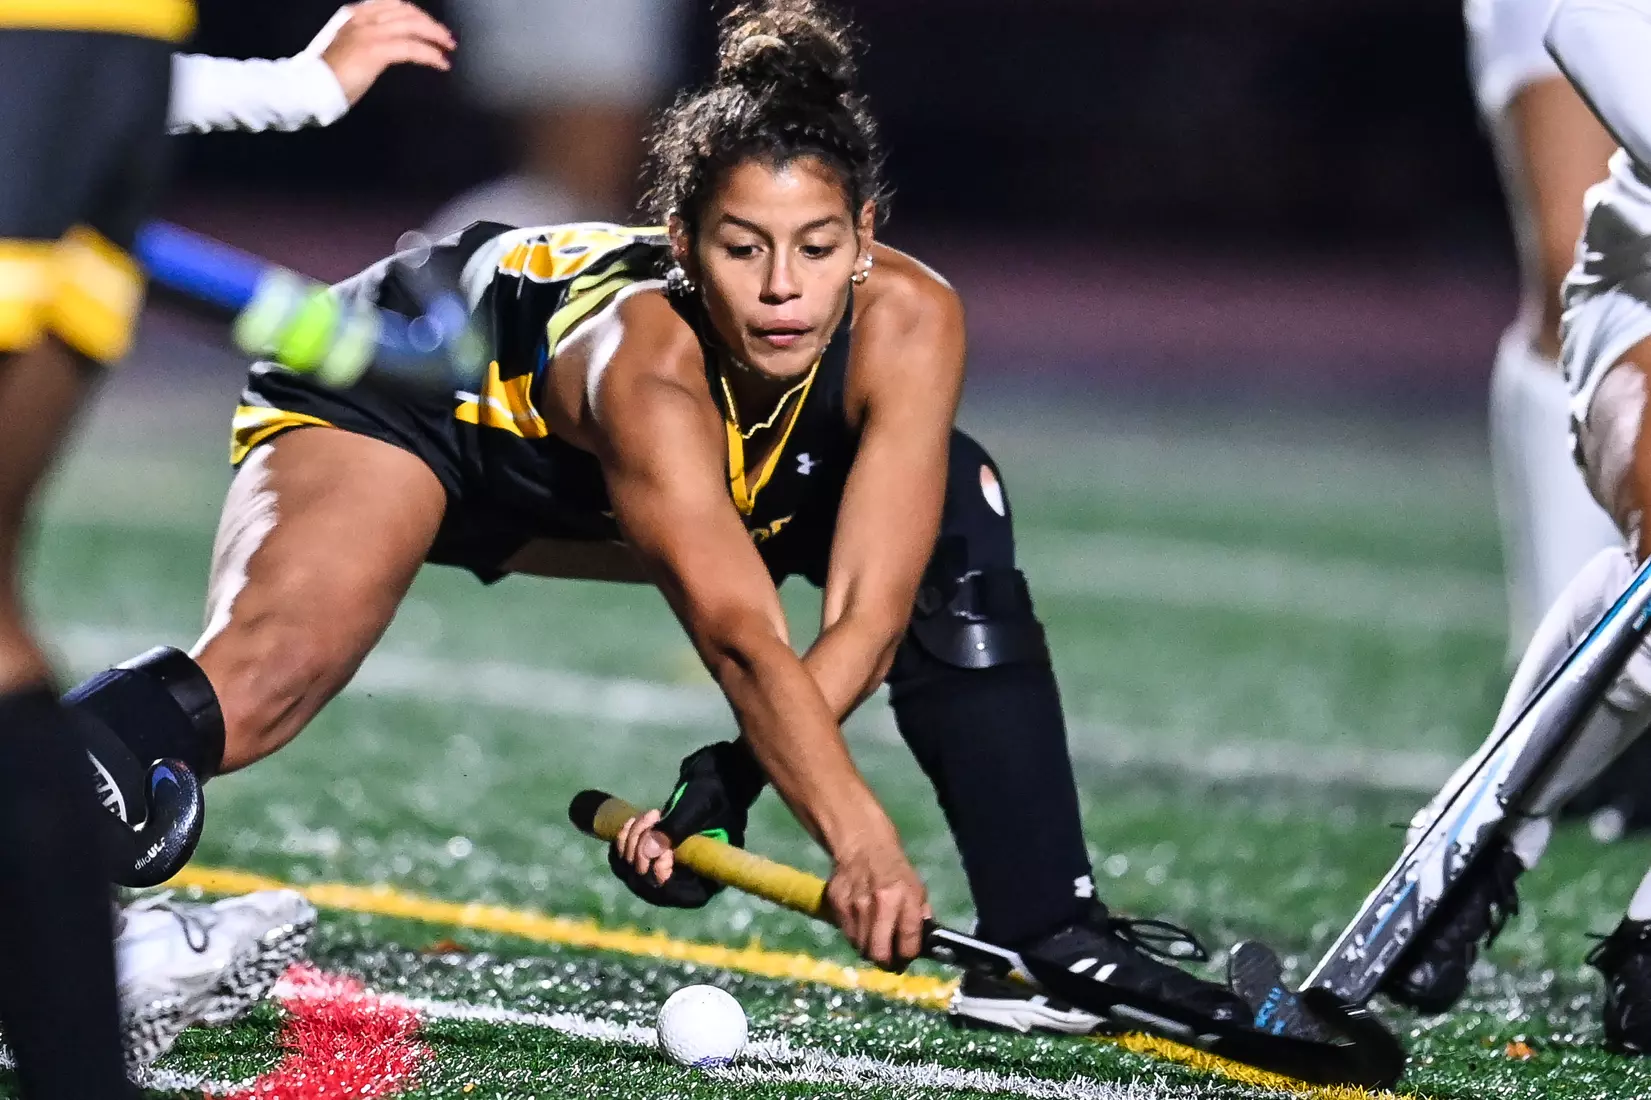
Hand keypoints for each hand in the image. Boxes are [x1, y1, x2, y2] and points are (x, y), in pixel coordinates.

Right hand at [315, 0, 454, 105]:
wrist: (311, 86)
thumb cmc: (328, 74)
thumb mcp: (347, 46)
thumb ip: (366, 39)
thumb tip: (390, 46)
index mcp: (355, 15)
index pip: (392, 4)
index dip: (415, 13)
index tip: (428, 24)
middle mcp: (363, 18)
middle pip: (407, 11)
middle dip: (430, 23)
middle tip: (446, 37)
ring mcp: (370, 33)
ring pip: (413, 26)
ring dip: (436, 36)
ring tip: (448, 47)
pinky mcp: (376, 51)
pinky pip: (413, 48)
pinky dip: (431, 55)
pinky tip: (441, 64)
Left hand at [607, 740, 766, 907]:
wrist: (712, 776)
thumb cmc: (715, 789)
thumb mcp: (700, 803)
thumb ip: (677, 827)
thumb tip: (647, 854)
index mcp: (711, 874)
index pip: (681, 895)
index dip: (663, 880)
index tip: (665, 850)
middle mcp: (688, 878)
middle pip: (650, 888)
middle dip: (641, 855)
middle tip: (652, 820)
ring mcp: (668, 869)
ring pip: (633, 874)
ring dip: (630, 845)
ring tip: (648, 816)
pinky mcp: (652, 857)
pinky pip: (625, 863)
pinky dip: (622, 843)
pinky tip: (632, 822)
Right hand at [825, 828, 929, 969]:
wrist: (863, 845)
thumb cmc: (895, 869)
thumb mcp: (917, 888)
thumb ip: (919, 916)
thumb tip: (923, 944)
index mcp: (905, 898)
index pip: (908, 943)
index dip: (907, 956)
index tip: (905, 956)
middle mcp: (880, 903)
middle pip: (879, 953)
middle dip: (885, 962)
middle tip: (888, 959)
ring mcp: (855, 905)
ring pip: (861, 947)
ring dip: (869, 948)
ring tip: (874, 938)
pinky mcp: (837, 904)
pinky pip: (847, 934)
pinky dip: (856, 935)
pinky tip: (861, 923)